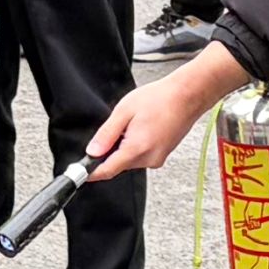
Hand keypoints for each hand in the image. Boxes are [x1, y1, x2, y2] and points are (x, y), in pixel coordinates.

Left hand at [86, 45, 246, 178]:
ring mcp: (158, 158)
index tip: (81, 172)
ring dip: (125, 145)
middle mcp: (149, 159)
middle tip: (119, 125)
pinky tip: (145, 125)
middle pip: (119, 164)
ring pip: (130, 159)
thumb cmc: (160, 99)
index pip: (107, 171)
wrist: (187, 95)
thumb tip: (92, 152)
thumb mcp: (124, 111)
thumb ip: (106, 134)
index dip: (91, 172)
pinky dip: (137, 144)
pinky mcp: (163, 155)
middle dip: (112, 149)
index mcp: (137, 149)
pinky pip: (142, 155)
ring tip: (136, 122)